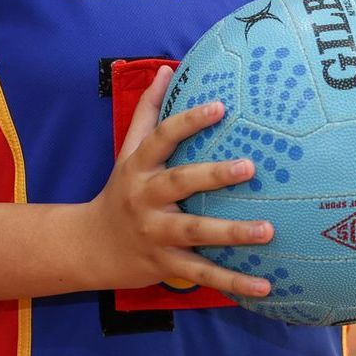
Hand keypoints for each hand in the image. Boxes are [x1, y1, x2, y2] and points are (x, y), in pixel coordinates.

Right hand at [81, 67, 273, 296]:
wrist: (86, 248)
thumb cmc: (120, 190)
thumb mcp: (128, 151)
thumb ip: (149, 112)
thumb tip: (167, 69)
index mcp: (140, 169)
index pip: (162, 139)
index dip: (190, 122)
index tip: (222, 107)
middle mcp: (146, 201)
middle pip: (180, 185)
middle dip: (215, 177)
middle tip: (251, 167)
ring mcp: (156, 236)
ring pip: (196, 235)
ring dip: (233, 234)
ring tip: (269, 231)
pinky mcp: (165, 265)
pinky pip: (203, 275)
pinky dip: (234, 284)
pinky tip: (266, 287)